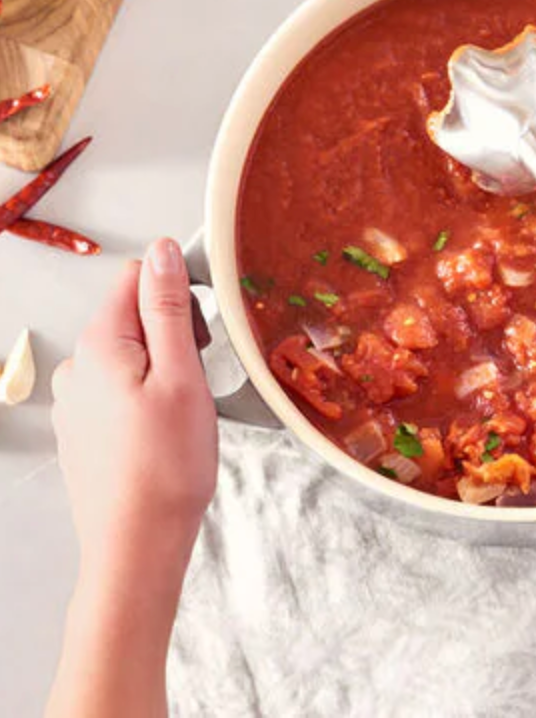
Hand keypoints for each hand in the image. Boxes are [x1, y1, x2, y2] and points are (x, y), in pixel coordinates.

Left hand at [52, 239, 217, 583]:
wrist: (137, 545)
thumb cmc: (167, 465)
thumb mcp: (181, 374)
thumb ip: (168, 308)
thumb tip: (160, 251)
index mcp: (100, 344)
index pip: (138, 278)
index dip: (178, 296)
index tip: (201, 336)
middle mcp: (78, 366)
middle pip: (133, 315)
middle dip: (173, 334)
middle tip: (195, 381)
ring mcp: (75, 400)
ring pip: (129, 354)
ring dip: (161, 367)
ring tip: (182, 412)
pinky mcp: (82, 428)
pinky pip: (119, 388)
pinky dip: (145, 396)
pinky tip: (162, 431)